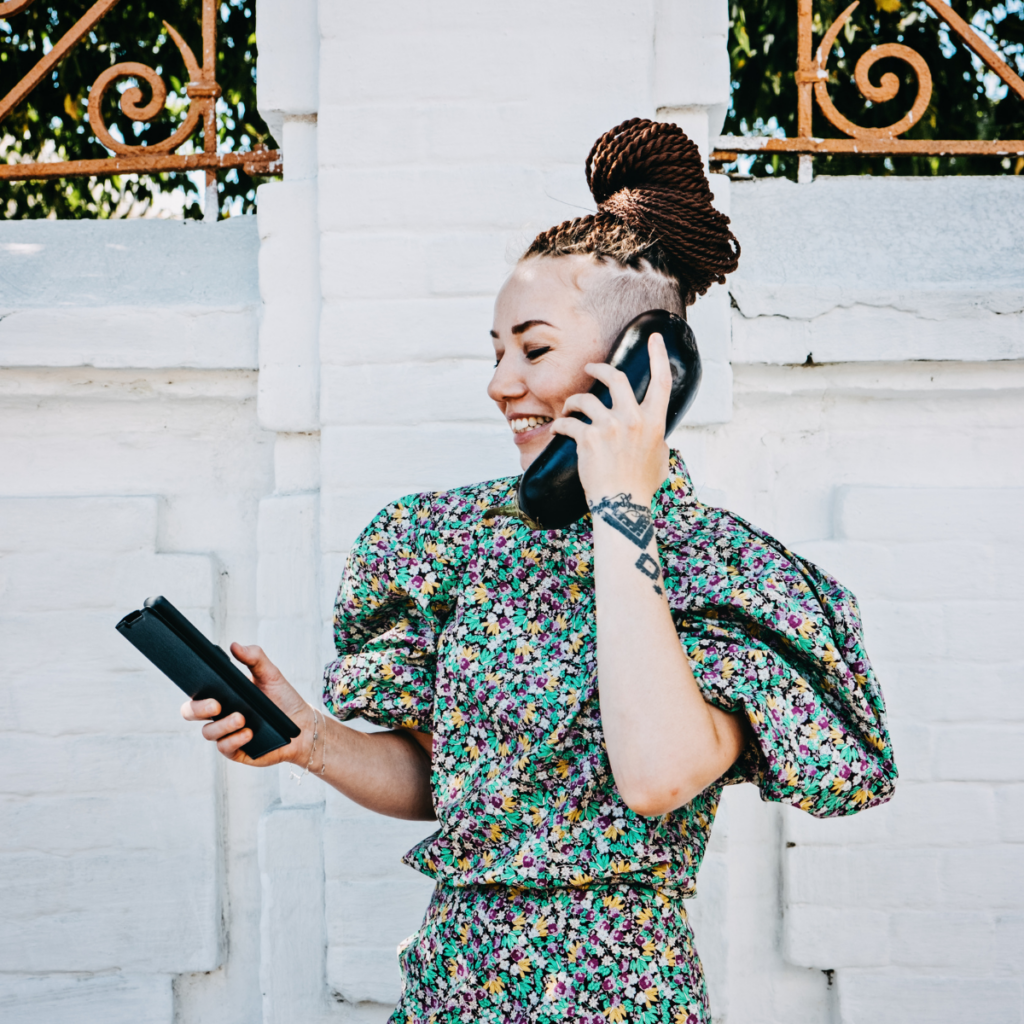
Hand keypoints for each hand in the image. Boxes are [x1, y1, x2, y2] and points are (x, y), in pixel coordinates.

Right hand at [180, 643, 314, 767]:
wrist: (301, 724)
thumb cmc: (282, 698)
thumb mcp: (270, 674)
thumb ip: (254, 658)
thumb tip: (235, 645)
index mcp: (221, 695)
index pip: (196, 691)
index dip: (191, 687)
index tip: (197, 679)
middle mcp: (219, 715)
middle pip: (192, 712)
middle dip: (199, 708)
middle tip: (216, 704)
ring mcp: (226, 733)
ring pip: (209, 732)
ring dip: (223, 725)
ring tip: (242, 718)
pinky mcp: (237, 750)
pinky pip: (225, 748)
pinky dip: (235, 740)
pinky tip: (249, 732)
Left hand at [550, 334, 671, 505]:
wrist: (621, 506)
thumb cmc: (640, 487)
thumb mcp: (659, 459)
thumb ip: (656, 440)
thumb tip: (655, 435)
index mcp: (653, 422)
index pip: (661, 381)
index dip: (659, 356)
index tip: (654, 338)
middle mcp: (633, 419)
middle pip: (615, 378)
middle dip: (599, 369)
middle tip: (589, 368)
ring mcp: (609, 427)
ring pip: (585, 399)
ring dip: (573, 402)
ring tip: (568, 409)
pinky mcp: (587, 438)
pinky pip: (568, 423)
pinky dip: (560, 425)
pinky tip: (558, 430)